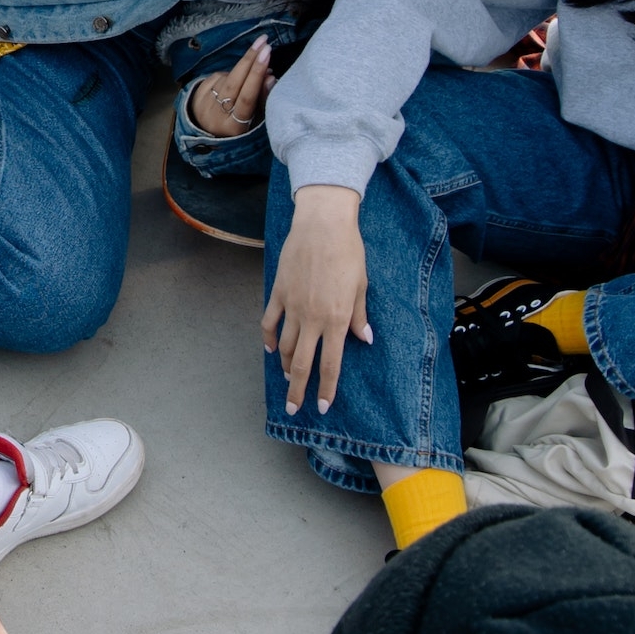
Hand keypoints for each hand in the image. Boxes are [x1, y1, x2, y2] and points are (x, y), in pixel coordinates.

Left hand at [188, 35, 273, 134]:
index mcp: (233, 127)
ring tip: (253, 68)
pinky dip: (230, 74)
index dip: (257, 74)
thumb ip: (263, 99)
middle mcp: (216, 115)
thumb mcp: (255, 120)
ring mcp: (204, 103)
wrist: (206, 132)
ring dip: (243, 68)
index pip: (247, 97)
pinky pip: (218, 76)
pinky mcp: (197, 93)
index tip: (267, 53)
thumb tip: (270, 76)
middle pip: (234, 82)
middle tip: (263, 41)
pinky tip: (236, 78)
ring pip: (227, 77)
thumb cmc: (238, 125)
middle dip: (250, 59)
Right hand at [261, 185, 369, 416]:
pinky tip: (271, 348)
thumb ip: (360, 315)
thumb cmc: (349, 252)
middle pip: (302, 364)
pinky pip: (270, 322)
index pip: (330, 364)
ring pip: (285, 346)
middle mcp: (313, 318)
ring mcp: (293, 306)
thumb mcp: (362, 286)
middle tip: (293, 408)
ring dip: (286, 365)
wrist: (323, 225)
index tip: (322, 406)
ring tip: (288, 377)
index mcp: (337, 319)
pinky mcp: (279, 293)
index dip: (326, 388)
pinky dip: (269, 338)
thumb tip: (365, 338)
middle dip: (297, 390)